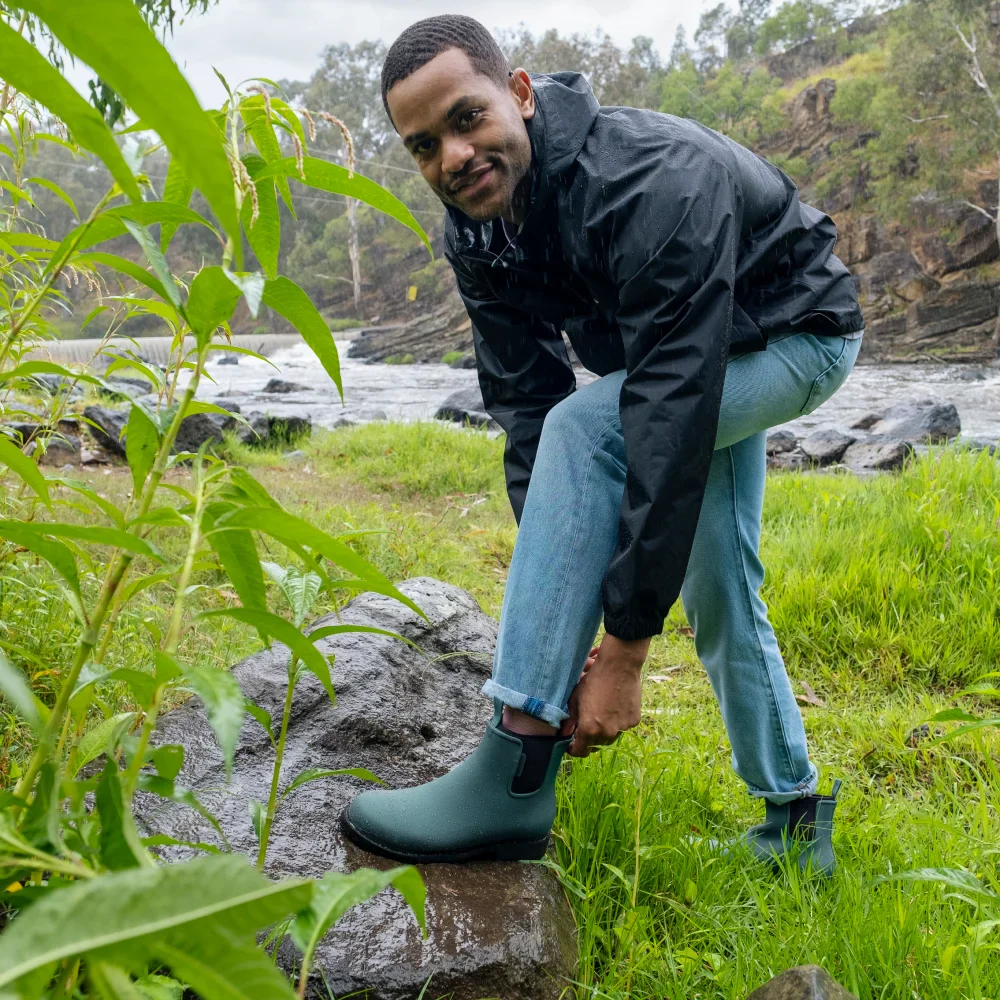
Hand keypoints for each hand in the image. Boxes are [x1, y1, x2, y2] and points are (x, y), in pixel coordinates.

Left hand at [560, 634, 649, 756]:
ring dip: (604, 732)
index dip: (574, 749)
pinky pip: (623, 727)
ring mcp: (622, 728)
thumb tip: (566, 733)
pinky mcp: (634, 721)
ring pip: (610, 737)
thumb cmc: (593, 680)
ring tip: (602, 713)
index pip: (581, 751)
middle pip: (596, 745)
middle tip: (587, 725)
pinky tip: (615, 707)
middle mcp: (607, 733)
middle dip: (589, 739)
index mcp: (589, 729)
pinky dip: (618, 722)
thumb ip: (570, 719)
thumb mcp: (576, 698)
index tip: (572, 744)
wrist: (619, 666)